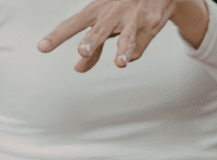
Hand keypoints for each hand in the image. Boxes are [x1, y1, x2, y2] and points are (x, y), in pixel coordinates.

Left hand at [37, 0, 208, 72]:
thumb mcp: (106, 24)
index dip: (57, 36)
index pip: (72, 24)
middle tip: (81, 51)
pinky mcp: (147, 24)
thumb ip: (94, 47)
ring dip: (118, 49)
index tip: (43, 48)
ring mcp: (129, 18)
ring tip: (115, 62)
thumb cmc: (124, 9)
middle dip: (91, 42)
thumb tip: (79, 67)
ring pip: (122, 36)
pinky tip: (123, 61)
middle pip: (97, 30)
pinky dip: (130, 54)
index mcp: (95, 10)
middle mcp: (110, 13)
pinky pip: (137, 45)